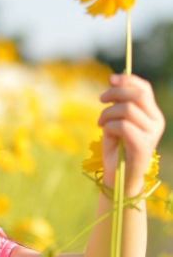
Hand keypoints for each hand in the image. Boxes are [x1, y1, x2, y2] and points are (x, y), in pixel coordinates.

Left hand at [98, 74, 164, 195]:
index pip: (144, 89)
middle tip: (100, 100)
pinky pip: (122, 126)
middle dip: (115, 93)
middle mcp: (156, 122)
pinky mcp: (143, 145)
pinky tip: (105, 134)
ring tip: (100, 123)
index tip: (110, 79)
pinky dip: (109, 127)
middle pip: (137, 95)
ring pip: (127, 109)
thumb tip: (113, 83)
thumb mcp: (116, 123)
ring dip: (107, 114)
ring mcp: (151, 134)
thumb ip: (119, 106)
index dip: (127, 80)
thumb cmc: (116, 149)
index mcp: (152, 115)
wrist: (118, 177)